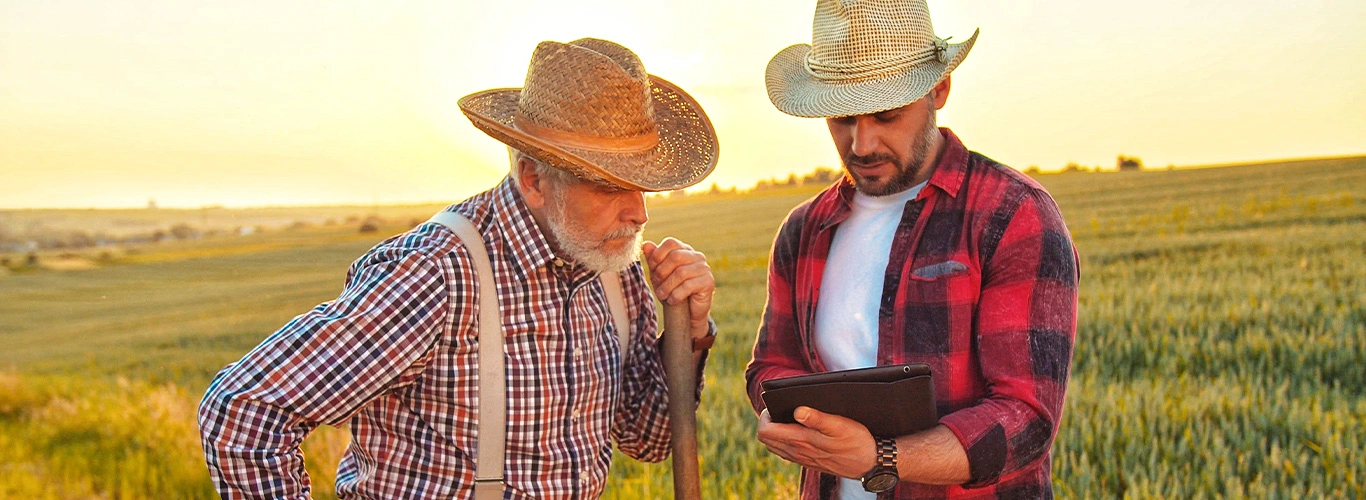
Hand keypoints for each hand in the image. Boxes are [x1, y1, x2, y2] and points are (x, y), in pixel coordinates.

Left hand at [642, 238, 713, 339]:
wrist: (687, 312)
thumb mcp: (659, 275)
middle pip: (675, 256)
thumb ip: (653, 259)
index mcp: (684, 250)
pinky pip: (688, 285)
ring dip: (667, 286)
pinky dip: (676, 295)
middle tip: (656, 284)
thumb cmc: (672, 290)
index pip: (671, 243)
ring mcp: (704, 268)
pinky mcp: (709, 282)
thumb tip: (646, 244)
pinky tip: (672, 300)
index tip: (652, 270)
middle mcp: (697, 256)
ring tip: (662, 295)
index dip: (657, 255)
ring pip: (681, 272)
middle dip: (661, 272)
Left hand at [756, 407, 876, 478]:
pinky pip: (788, 453)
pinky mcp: (810, 462)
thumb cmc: (857, 441)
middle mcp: (798, 453)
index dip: (765, 417)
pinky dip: (786, 440)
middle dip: (769, 423)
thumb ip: (817, 418)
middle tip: (780, 409)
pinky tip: (800, 431)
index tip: (775, 405)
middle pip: (767, 440)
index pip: (766, 432)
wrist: (871, 464)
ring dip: (777, 432)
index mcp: (801, 441)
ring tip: (788, 417)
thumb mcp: (840, 425)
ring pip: (776, 447)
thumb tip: (797, 411)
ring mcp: (803, 459)